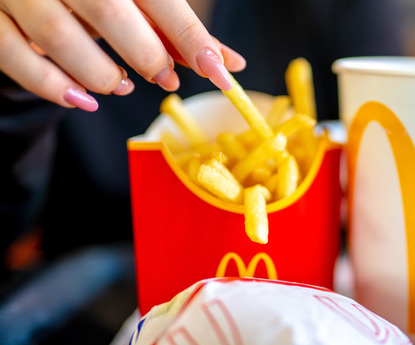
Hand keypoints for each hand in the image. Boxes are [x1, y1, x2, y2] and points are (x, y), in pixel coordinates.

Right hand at [0, 0, 245, 110]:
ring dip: (101, 74)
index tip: (218, 71)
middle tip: (162, 77)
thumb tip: (229, 64)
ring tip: (122, 84)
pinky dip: (51, 86)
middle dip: (145, 55)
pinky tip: (82, 99)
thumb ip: (177, 28)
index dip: (189, 36)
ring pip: (60, 37)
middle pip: (109, 11)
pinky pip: (14, 57)